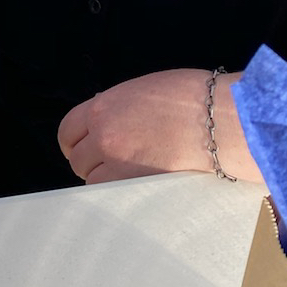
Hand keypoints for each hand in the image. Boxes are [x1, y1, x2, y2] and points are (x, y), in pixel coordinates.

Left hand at [57, 69, 209, 183]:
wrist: (219, 119)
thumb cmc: (189, 97)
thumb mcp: (140, 91)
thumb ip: (116, 107)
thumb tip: (104, 121)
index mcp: (101, 108)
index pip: (67, 130)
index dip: (73, 142)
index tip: (82, 148)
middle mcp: (103, 135)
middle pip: (77, 158)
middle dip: (89, 161)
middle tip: (107, 164)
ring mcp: (118, 162)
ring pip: (92, 180)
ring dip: (103, 180)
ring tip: (125, 176)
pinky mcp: (136, 184)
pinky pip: (113, 195)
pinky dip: (118, 194)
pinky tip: (134, 187)